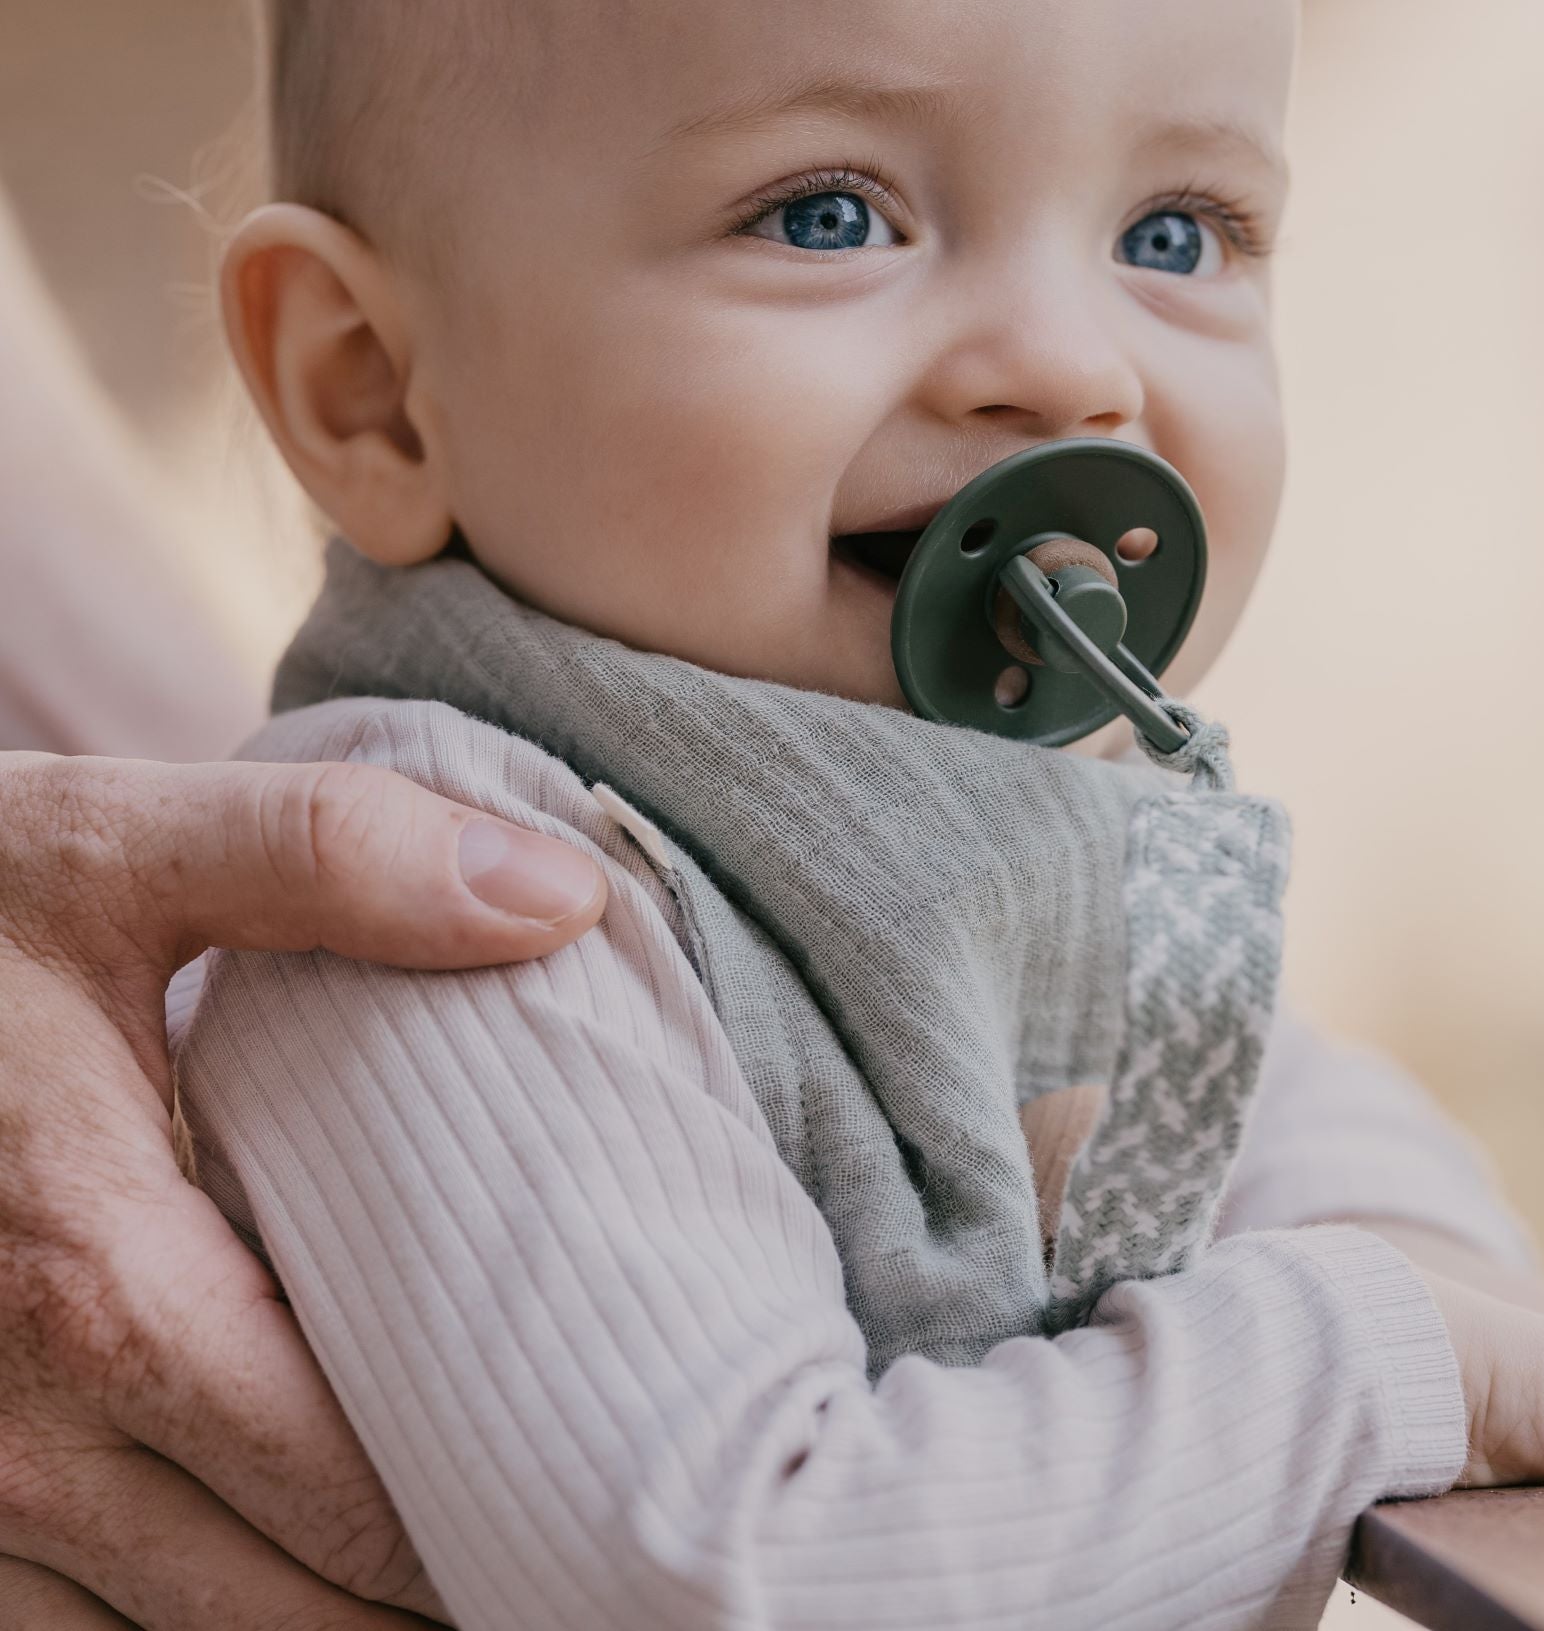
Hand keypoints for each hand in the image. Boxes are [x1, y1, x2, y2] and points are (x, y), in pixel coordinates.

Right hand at [0, 751, 605, 1628]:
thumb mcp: (124, 851)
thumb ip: (336, 859)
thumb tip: (562, 901)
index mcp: (97, 1284)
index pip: (353, 1494)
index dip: (504, 1501)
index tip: (622, 1470)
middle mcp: (14, 1439)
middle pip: (285, 1610)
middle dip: (439, 1581)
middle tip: (580, 1519)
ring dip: (325, 1614)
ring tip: (472, 1546)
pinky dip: (202, 1611)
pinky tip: (307, 1550)